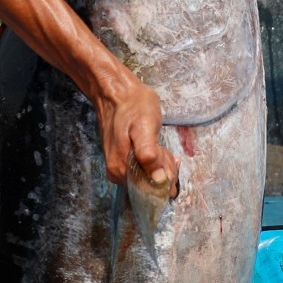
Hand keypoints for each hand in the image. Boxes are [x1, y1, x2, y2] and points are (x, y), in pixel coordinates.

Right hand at [93, 68, 179, 195]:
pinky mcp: (121, 159)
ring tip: (160, 145)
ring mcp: (118, 167)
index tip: (167, 156)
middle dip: (164, 169)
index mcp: (121, 170)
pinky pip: (143, 168)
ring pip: (149, 177)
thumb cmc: (132, 106)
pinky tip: (157, 147)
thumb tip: (159, 179)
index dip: (166, 176)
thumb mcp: (145, 127)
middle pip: (150, 185)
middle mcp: (117, 173)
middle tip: (163, 148)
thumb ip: (150, 154)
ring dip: (160, 164)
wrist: (116, 92)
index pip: (151, 190)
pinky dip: (154, 160)